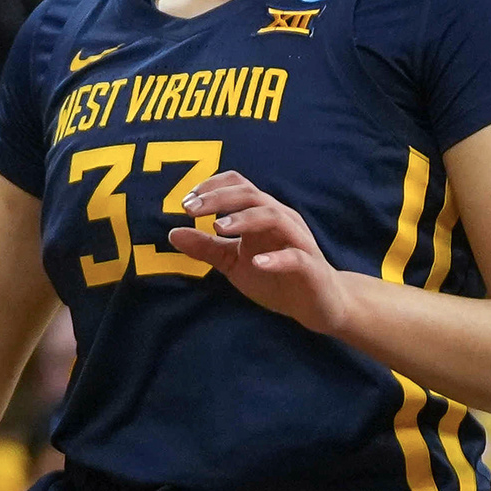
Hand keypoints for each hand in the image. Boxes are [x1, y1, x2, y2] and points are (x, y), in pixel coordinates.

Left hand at [169, 171, 346, 329]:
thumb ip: (206, 248)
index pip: (238, 185)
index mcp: (261, 215)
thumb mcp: (233, 263)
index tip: (185, 202)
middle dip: (219, 198)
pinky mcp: (310, 267)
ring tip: (218, 227)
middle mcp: (280, 220)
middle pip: (251, 195)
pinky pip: (296, 256)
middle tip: (191, 209)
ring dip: (244, 219)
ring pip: (273, 216)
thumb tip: (172, 233)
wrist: (318, 304)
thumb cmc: (275, 277)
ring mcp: (297, 241)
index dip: (211, 187)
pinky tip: (257, 262)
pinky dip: (277, 258)